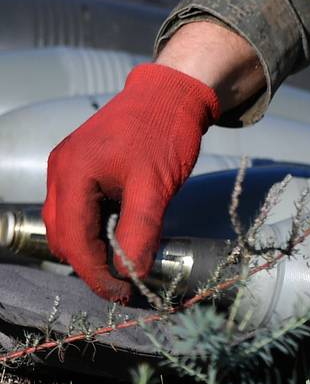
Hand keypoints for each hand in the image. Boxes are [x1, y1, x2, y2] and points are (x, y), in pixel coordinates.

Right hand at [43, 64, 218, 301]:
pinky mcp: (79, 162)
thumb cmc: (166, 131)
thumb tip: (132, 275)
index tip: (122, 294)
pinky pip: (76, 205)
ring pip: (68, 223)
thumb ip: (140, 231)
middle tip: (126, 279)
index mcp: (73, 174)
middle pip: (65, 236)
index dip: (96, 274)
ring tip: (125, 255)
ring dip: (91, 244)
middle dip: (91, 262)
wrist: (174, 89)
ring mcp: (66, 165)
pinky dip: (94, 223)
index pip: (75, 241)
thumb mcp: (156, 185)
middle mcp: (60, 170)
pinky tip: (120, 228)